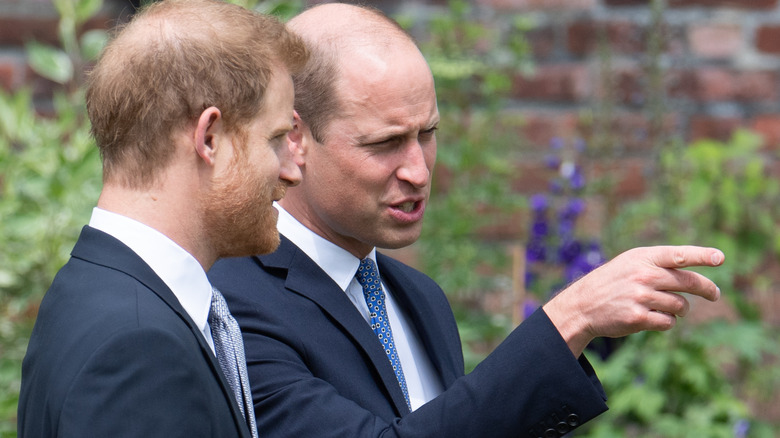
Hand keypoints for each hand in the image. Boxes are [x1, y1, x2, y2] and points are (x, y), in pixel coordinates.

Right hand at [542, 245, 723, 356]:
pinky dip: (667, 322)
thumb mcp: (631, 263)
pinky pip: (668, 322)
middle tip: (715, 294)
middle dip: (707, 289)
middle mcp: (643, 275)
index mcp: (643, 258)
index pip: (678, 254)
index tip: (720, 258)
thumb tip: (695, 277)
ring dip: (680, 309)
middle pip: (688, 283)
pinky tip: (654, 318)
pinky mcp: (638, 318)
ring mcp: (641, 297)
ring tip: (665, 307)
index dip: (701, 255)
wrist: (583, 304)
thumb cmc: (612, 282)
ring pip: (681, 305)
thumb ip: (659, 264)